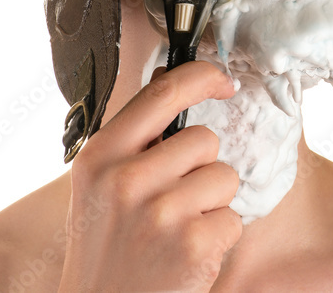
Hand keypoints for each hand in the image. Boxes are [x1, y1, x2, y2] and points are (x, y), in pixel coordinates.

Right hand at [58, 61, 241, 291]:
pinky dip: (219, 238)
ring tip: (177, 230)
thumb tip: (174, 80)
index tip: (222, 80)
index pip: (162, 93)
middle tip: (173, 201)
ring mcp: (161, 213)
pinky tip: (186, 255)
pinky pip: (233, 218)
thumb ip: (134, 139)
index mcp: (101, 156)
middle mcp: (126, 180)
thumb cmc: (105, 247)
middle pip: (205, 139)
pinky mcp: (194, 245)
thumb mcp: (99, 185)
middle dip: (201, 167)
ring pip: (225, 176)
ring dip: (212, 203)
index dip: (201, 76)